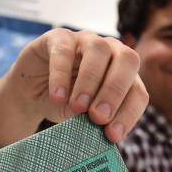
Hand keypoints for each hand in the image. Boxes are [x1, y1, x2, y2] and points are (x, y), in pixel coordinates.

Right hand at [9, 28, 148, 141]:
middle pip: (127, 60)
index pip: (138, 91)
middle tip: (98, 117)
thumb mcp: (84, 118)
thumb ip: (96, 121)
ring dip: (90, 81)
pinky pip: (64, 51)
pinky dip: (61, 75)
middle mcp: (111, 51)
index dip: (129, 113)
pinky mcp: (59, 37)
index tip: (112, 134)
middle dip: (115, 91)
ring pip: (98, 50)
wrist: (34, 93)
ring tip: (78, 107)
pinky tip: (58, 96)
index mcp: (125, 74)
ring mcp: (86, 40)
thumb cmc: (67, 104)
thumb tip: (102, 130)